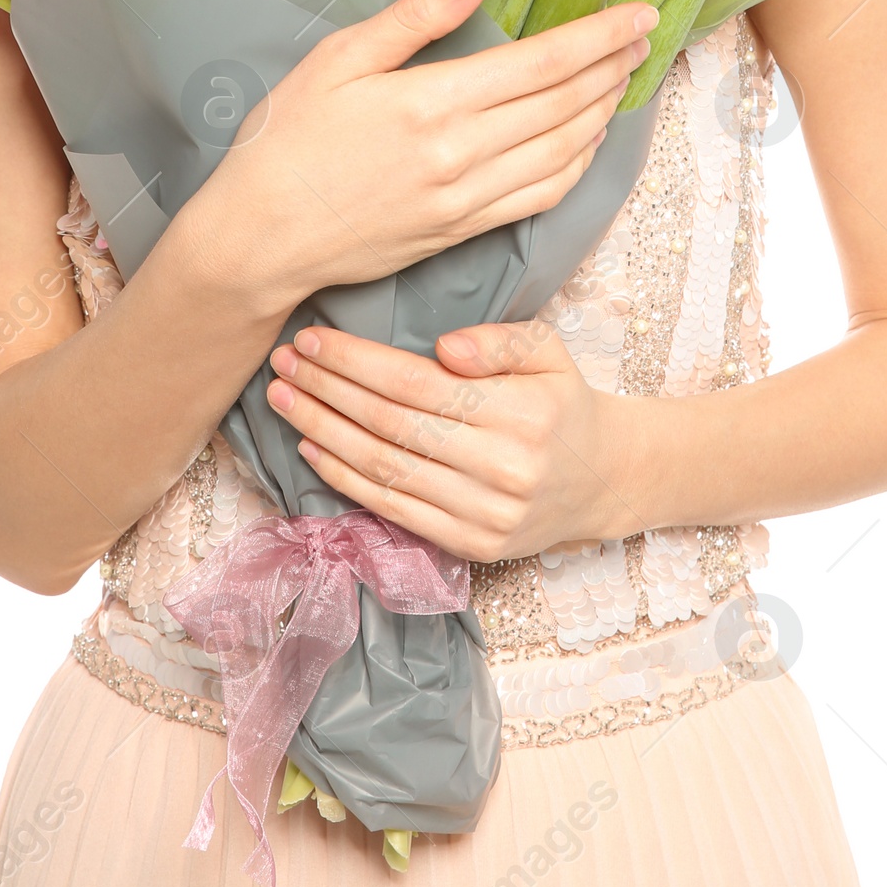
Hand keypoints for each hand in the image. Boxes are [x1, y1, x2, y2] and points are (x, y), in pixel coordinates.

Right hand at [178, 0, 656, 317]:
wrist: (258, 240)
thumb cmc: (284, 141)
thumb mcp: (336, 61)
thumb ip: (414, 18)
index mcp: (434, 101)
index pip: (543, 63)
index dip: (600, 37)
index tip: (639, 15)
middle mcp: (462, 153)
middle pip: (564, 104)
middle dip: (612, 66)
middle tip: (643, 38)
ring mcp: (466, 199)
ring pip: (562, 152)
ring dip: (601, 112)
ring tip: (622, 79)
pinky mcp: (460, 232)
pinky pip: (539, 197)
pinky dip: (575, 166)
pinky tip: (585, 142)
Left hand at [264, 319, 640, 561]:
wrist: (603, 479)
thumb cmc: (562, 403)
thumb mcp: (547, 351)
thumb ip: (497, 340)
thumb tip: (441, 348)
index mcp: (520, 412)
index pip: (417, 385)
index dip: (357, 363)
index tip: (313, 340)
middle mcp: (501, 468)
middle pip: (391, 426)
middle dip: (327, 391)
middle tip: (283, 363)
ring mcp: (484, 514)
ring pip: (384, 470)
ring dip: (322, 432)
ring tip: (284, 399)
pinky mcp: (470, 546)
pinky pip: (394, 509)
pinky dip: (345, 479)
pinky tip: (313, 447)